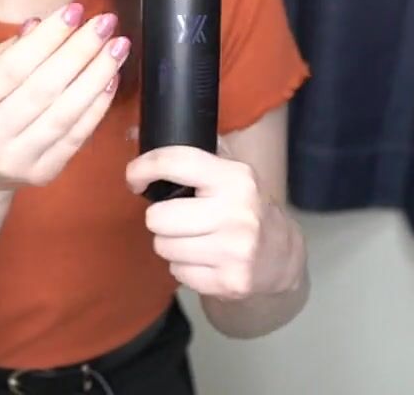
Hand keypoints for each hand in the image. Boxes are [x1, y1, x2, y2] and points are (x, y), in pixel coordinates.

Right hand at [0, 2, 129, 191]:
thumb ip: (6, 51)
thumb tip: (43, 23)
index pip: (11, 68)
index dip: (46, 38)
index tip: (75, 10)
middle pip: (42, 89)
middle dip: (79, 51)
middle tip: (105, 23)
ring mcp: (15, 160)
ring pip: (64, 114)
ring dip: (96, 76)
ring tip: (118, 47)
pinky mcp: (42, 173)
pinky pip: (77, 136)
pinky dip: (98, 105)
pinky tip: (110, 78)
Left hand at [126, 140, 304, 300]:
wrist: (280, 256)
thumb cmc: (242, 207)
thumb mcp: (229, 172)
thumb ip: (189, 152)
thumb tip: (132, 132)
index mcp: (235, 178)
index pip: (176, 161)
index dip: (144, 168)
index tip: (135, 178)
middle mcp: (238, 213)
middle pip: (158, 217)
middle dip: (160, 218)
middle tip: (176, 218)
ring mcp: (236, 251)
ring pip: (164, 247)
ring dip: (170, 244)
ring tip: (193, 238)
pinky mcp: (231, 282)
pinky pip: (178, 272)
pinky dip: (184, 267)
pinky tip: (204, 259)